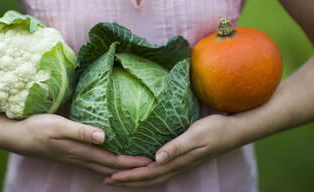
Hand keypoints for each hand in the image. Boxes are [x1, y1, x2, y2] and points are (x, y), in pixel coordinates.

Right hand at [0, 114, 150, 174]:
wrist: (17, 137)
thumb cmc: (37, 128)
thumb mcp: (58, 126)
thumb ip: (80, 131)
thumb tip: (103, 137)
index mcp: (81, 151)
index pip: (112, 160)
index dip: (131, 162)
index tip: (150, 162)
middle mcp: (81, 158)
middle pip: (111, 168)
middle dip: (130, 170)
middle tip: (149, 168)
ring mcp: (75, 158)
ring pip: (103, 168)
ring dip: (120, 170)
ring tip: (135, 169)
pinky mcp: (71, 155)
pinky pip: (94, 164)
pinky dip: (107, 166)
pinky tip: (110, 165)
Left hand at [105, 114, 243, 186]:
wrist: (233, 131)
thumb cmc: (215, 130)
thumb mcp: (195, 136)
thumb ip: (177, 147)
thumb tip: (157, 158)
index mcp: (177, 162)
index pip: (148, 173)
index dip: (129, 176)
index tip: (111, 176)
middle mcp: (177, 166)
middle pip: (147, 179)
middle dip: (127, 181)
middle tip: (107, 180)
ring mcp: (180, 164)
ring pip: (153, 177)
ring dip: (135, 179)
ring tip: (120, 178)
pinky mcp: (182, 159)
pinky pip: (160, 170)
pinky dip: (146, 172)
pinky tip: (141, 168)